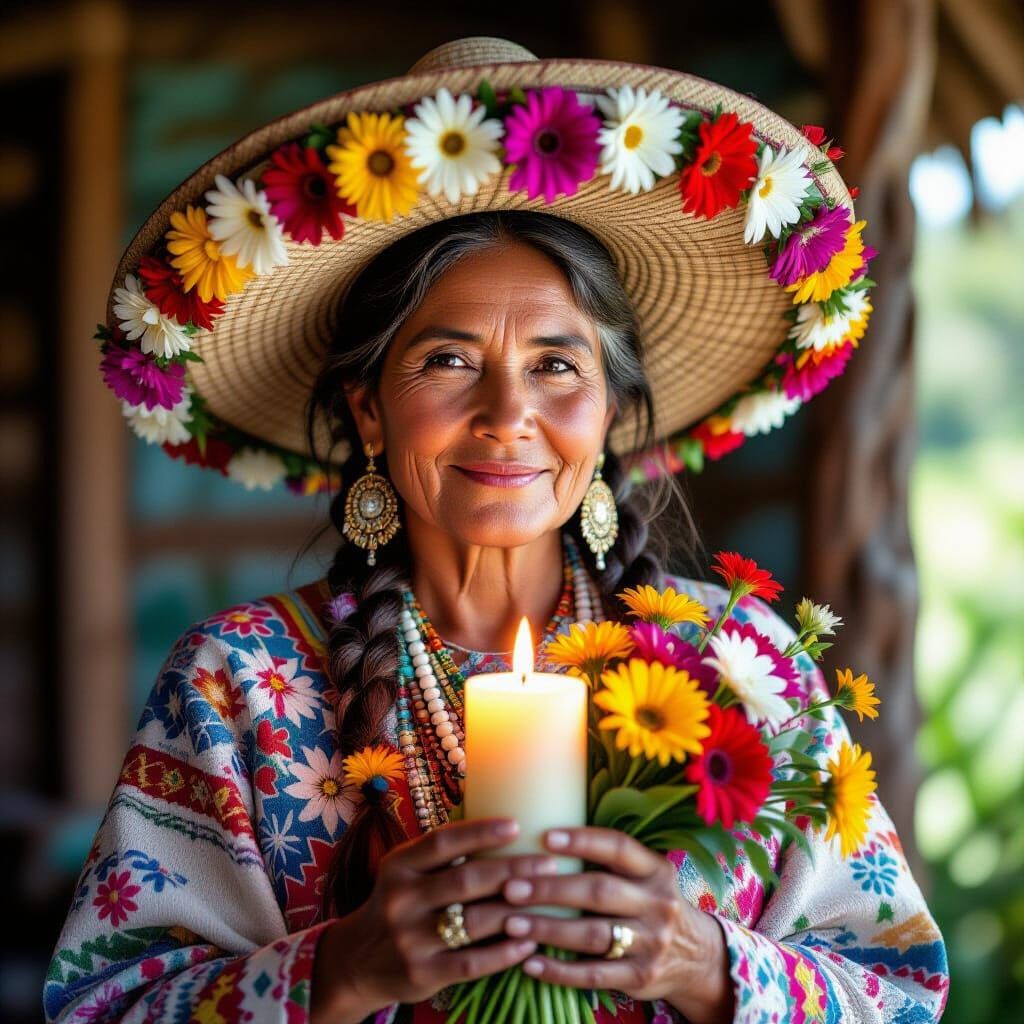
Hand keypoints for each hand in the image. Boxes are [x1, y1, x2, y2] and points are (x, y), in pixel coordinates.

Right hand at [312, 817, 559, 1021]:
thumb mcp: (405, 871)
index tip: (518, 825)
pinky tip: (529, 943)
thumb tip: (502, 826)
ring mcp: (410, 939)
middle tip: (549, 863)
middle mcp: (402, 900)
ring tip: (547, 899)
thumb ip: (440, 854)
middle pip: (466, 879)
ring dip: (516, 910)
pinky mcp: (422, 974)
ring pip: (473, 921)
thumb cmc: (399, 904)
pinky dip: (504, 953)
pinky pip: (472, 962)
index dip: (482, 832)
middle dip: (513, 869)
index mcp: (398, 866)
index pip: (443, 841)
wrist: (357, 962)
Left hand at [498, 826, 733, 1023]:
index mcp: (656, 870)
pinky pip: (594, 975)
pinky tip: (530, 963)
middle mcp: (658, 904)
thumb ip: (610, 860)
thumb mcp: (646, 876)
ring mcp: (651, 943)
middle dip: (551, 889)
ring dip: (548, 929)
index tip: (545, 837)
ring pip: (593, 935)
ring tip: (512, 923)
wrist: (698, 957)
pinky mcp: (641, 977)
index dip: (583, 840)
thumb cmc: (652, 904)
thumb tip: (545, 838)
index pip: (619, 848)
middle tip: (511, 887)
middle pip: (599, 891)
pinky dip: (559, 971)